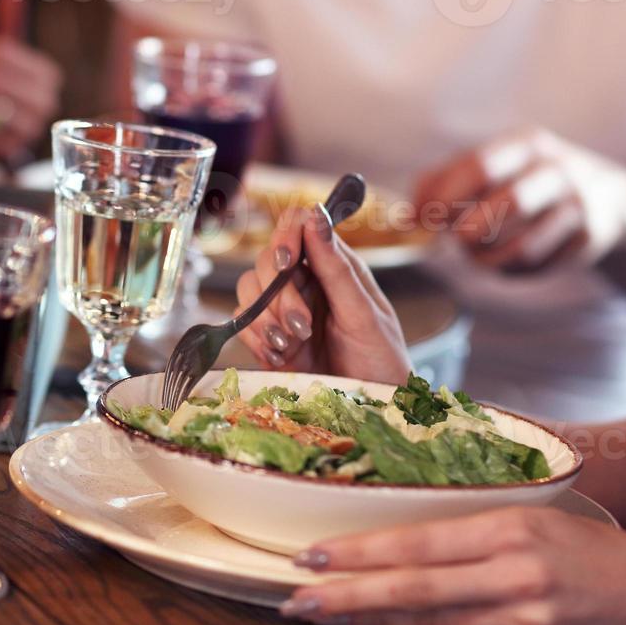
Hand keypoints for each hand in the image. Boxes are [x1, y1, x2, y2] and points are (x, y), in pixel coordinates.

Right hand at [236, 205, 409, 383]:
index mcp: (334, 266)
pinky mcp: (270, 338)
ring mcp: (285, 310)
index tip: (287, 262)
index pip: (298, 227)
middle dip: (278, 296)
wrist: (373, 409)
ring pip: (249, 292)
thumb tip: (316, 215)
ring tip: (292, 345)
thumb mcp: (364, 314)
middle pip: (266, 262)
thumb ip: (337, 268)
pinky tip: (281, 357)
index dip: (285, 236)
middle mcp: (306, 282)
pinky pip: (244, 325)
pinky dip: (257, 340)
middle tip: (302, 327)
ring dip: (266, 320)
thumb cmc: (381, 360)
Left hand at [278, 506, 625, 624]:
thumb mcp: (531, 514)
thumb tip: (390, 528)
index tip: (312, 553)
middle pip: (413, 589)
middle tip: (295, 595)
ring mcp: (519, 620)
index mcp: (510, 528)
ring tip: (320, 613)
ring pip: (426, 623)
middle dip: (347, 594)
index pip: (419, 542)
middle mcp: (513, 576)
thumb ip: (467, 524)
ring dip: (367, 620)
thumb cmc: (587, 545)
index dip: (361, 552)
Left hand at [414, 129, 625, 274]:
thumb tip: (406, 218)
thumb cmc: (521, 181)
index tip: (425, 219)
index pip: (479, 167)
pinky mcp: (588, 239)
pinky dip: (509, 270)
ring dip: (486, 260)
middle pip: (508, 205)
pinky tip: (503, 260)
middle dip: (470, 232)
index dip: (444, 198)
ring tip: (475, 254)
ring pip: (523, 247)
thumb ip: (439, 184)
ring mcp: (578, 204)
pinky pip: (537, 265)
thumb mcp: (487, 168)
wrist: (604, 198)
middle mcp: (555, 169)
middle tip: (456, 239)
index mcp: (523, 144)